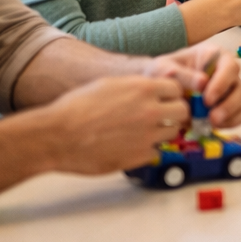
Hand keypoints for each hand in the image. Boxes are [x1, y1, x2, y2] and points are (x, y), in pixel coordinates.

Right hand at [39, 75, 191, 173]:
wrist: (57, 136)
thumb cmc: (76, 108)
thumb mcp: (109, 85)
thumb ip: (136, 87)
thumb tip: (154, 90)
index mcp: (143, 89)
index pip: (177, 90)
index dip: (171, 95)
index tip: (164, 100)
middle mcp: (150, 111)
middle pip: (182, 112)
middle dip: (174, 114)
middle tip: (161, 118)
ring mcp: (147, 135)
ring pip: (173, 133)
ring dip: (162, 132)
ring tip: (142, 132)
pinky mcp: (139, 156)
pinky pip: (157, 151)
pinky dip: (148, 149)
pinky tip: (131, 146)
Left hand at [149, 41, 240, 126]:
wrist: (159, 87)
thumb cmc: (163, 71)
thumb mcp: (163, 67)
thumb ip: (180, 73)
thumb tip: (202, 82)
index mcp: (215, 55)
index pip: (230, 67)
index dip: (222, 84)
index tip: (207, 100)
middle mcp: (227, 71)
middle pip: (240, 87)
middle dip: (228, 105)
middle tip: (212, 118)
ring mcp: (230, 89)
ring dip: (230, 115)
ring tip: (211, 123)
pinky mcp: (230, 105)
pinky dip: (232, 122)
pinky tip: (214, 126)